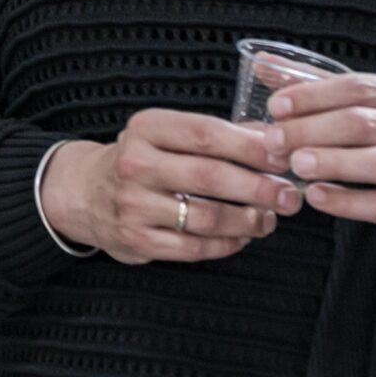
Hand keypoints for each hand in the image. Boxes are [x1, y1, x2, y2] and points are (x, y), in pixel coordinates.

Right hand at [42, 110, 299, 264]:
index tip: (283, 157)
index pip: (206, 133)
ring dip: (248, 221)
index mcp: (146, 128)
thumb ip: (219, 134)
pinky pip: (194, 248)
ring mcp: (133, 205)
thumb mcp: (169, 133)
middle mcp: (135, 164)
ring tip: (268, 219)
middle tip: (289, 196)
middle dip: (259, 188)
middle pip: (209, 176)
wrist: (86, 192)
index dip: (250, 147)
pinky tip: (241, 237)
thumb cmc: (142, 159)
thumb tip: (274, 139)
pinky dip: (226, 244)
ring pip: (206, 217)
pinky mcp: (137, 239)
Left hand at [265, 73, 375, 241]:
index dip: (313, 95)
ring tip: (297, 164)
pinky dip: (348, 201)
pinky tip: (317, 197)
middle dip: (313, 129)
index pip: (356, 87)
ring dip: (333, 161)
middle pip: (362, 122)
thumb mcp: (368, 106)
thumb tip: (262, 64)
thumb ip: (317, 86)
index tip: (276, 106)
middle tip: (275, 140)